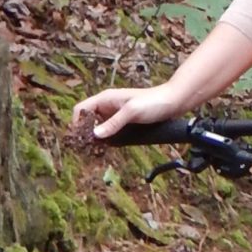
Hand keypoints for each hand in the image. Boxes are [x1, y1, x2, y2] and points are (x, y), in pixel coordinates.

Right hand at [71, 81, 185, 142]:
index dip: (76, 123)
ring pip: (98, 127)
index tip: (79, 139)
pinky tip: (108, 148)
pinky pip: (110, 131)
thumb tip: (95, 135)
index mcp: (106, 99)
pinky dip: (106, 139)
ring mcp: (116, 114)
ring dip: (96, 138)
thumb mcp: (132, 112)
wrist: (174, 101)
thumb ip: (114, 123)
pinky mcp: (125, 122)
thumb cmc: (153, 102)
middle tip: (86, 150)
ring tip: (95, 152)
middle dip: (84, 133)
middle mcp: (108, 106)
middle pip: (87, 120)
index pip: (81, 109)